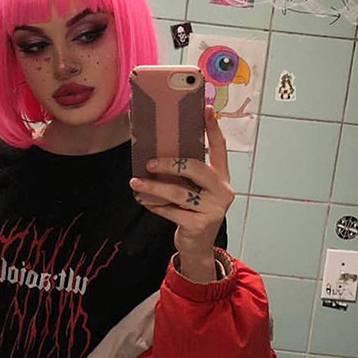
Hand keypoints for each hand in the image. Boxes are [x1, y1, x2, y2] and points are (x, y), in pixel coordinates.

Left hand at [130, 106, 233, 281]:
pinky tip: (144, 201)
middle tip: (149, 162)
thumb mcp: (193, 191)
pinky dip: (155, 206)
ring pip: (178, 191)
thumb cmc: (192, 212)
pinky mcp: (200, 224)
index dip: (213, 128)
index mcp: (221, 177)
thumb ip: (185, 175)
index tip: (205, 109)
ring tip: (135, 183)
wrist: (198, 247)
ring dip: (153, 187)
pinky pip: (172, 211)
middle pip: (196, 167)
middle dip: (170, 163)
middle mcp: (222, 190)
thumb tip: (155, 153)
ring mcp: (213, 208)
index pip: (220, 148)